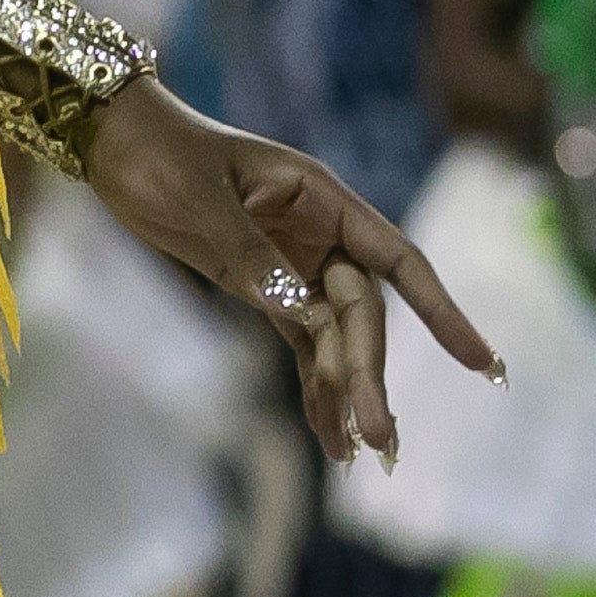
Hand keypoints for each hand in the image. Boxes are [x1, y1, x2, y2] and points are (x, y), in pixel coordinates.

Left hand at [84, 77, 498, 464]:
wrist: (114, 142)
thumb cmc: (160, 151)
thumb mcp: (201, 196)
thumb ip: (251, 253)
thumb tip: (302, 310)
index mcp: (321, 198)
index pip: (398, 260)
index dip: (442, 312)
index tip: (481, 362)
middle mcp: (319, 235)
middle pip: (361, 315)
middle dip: (370, 374)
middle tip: (381, 436)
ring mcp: (294, 265)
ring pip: (334, 339)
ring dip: (345, 392)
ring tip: (358, 453)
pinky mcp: (262, 288)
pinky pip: (300, 344)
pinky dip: (312, 387)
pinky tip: (331, 438)